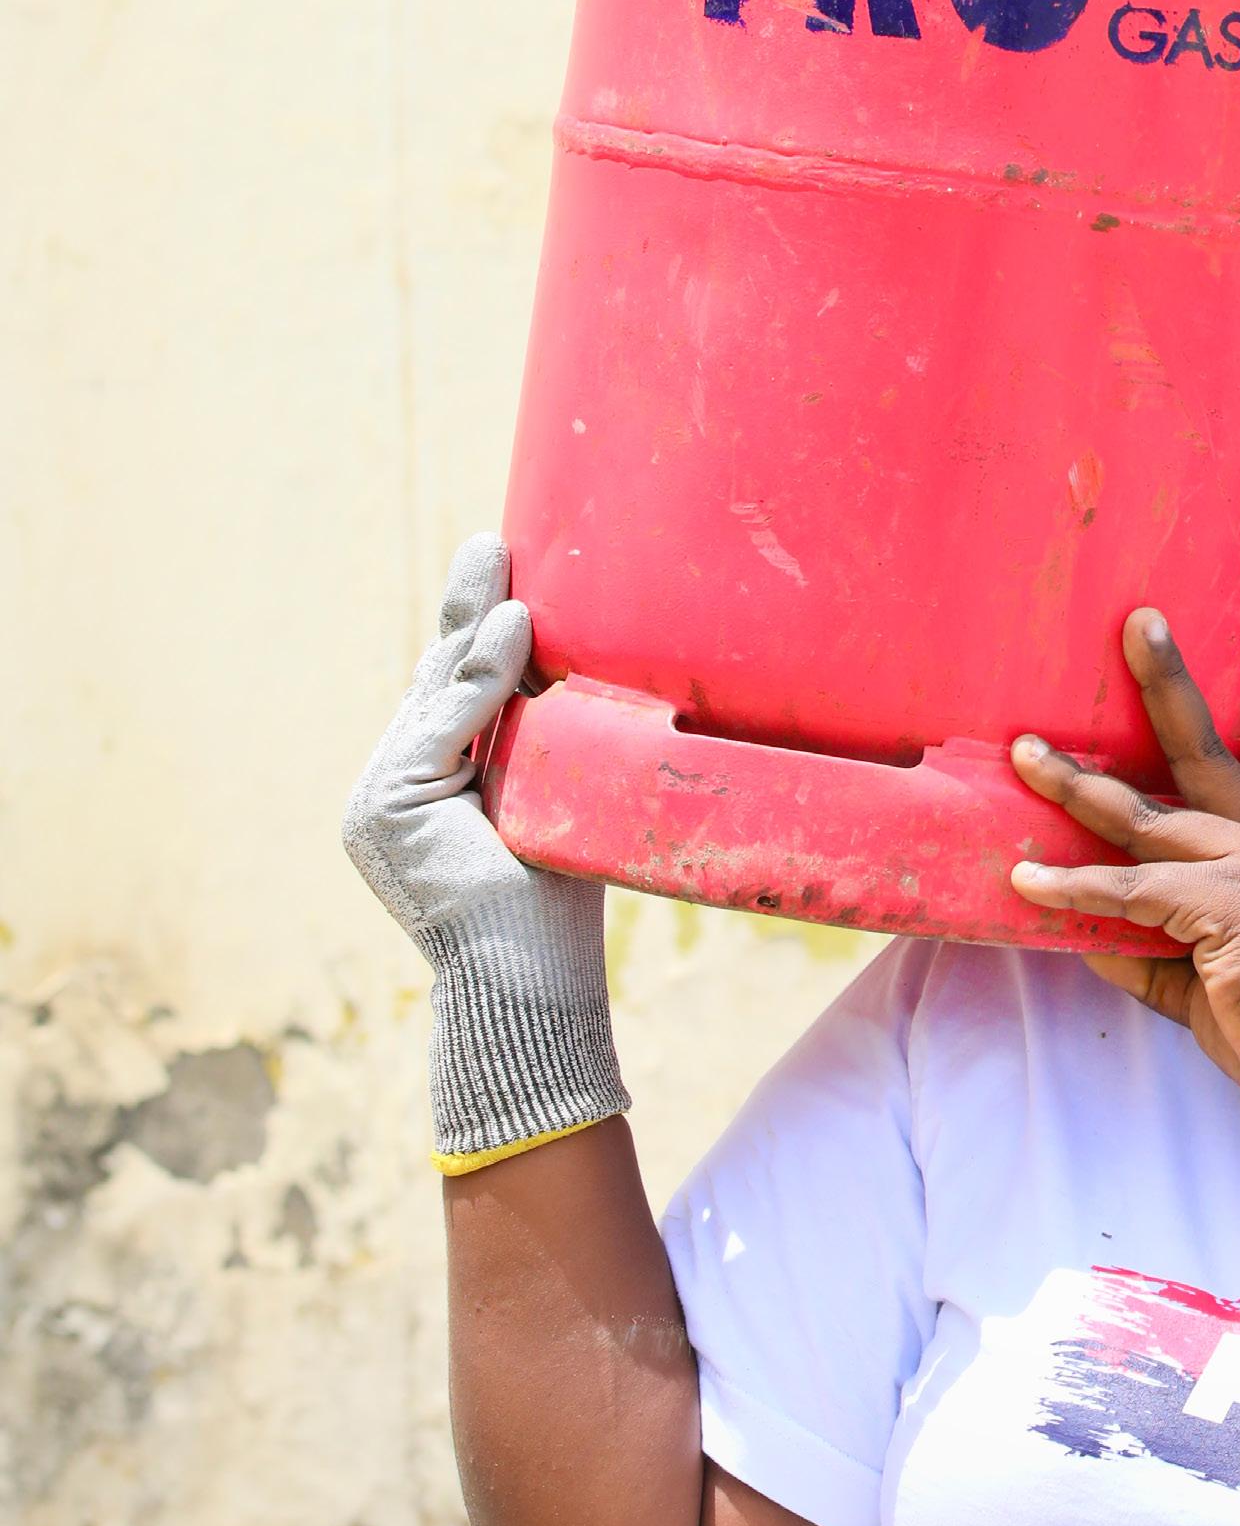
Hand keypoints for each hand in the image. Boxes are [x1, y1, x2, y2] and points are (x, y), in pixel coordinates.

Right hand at [343, 532, 570, 947]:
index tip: (509, 575)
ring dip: (476, 625)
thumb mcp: (551, 802)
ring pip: (438, 695)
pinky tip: (514, 628)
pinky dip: (480, 677)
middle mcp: (392, 787)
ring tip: (506, 563)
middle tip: (493, 542)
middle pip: (436, 679)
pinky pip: (442, 725)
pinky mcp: (383, 805)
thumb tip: (576, 674)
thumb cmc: (556, 906)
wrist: (527, 983)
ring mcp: (377, 798)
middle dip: (466, 607)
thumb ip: (542, 743)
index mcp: (427, 788)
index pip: (453, 696)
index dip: (481, 636)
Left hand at [1008, 612, 1239, 1097]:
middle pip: (1203, 746)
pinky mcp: (1207, 900)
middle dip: (1168, 681)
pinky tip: (1024, 884)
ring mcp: (1234, 863)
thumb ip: (1146, 943)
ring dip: (1073, 781)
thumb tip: (1081, 929)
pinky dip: (1068, 888)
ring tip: (1025, 752)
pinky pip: (1120, 888)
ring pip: (1136, 809)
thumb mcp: (1206, 969)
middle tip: (1140, 622)